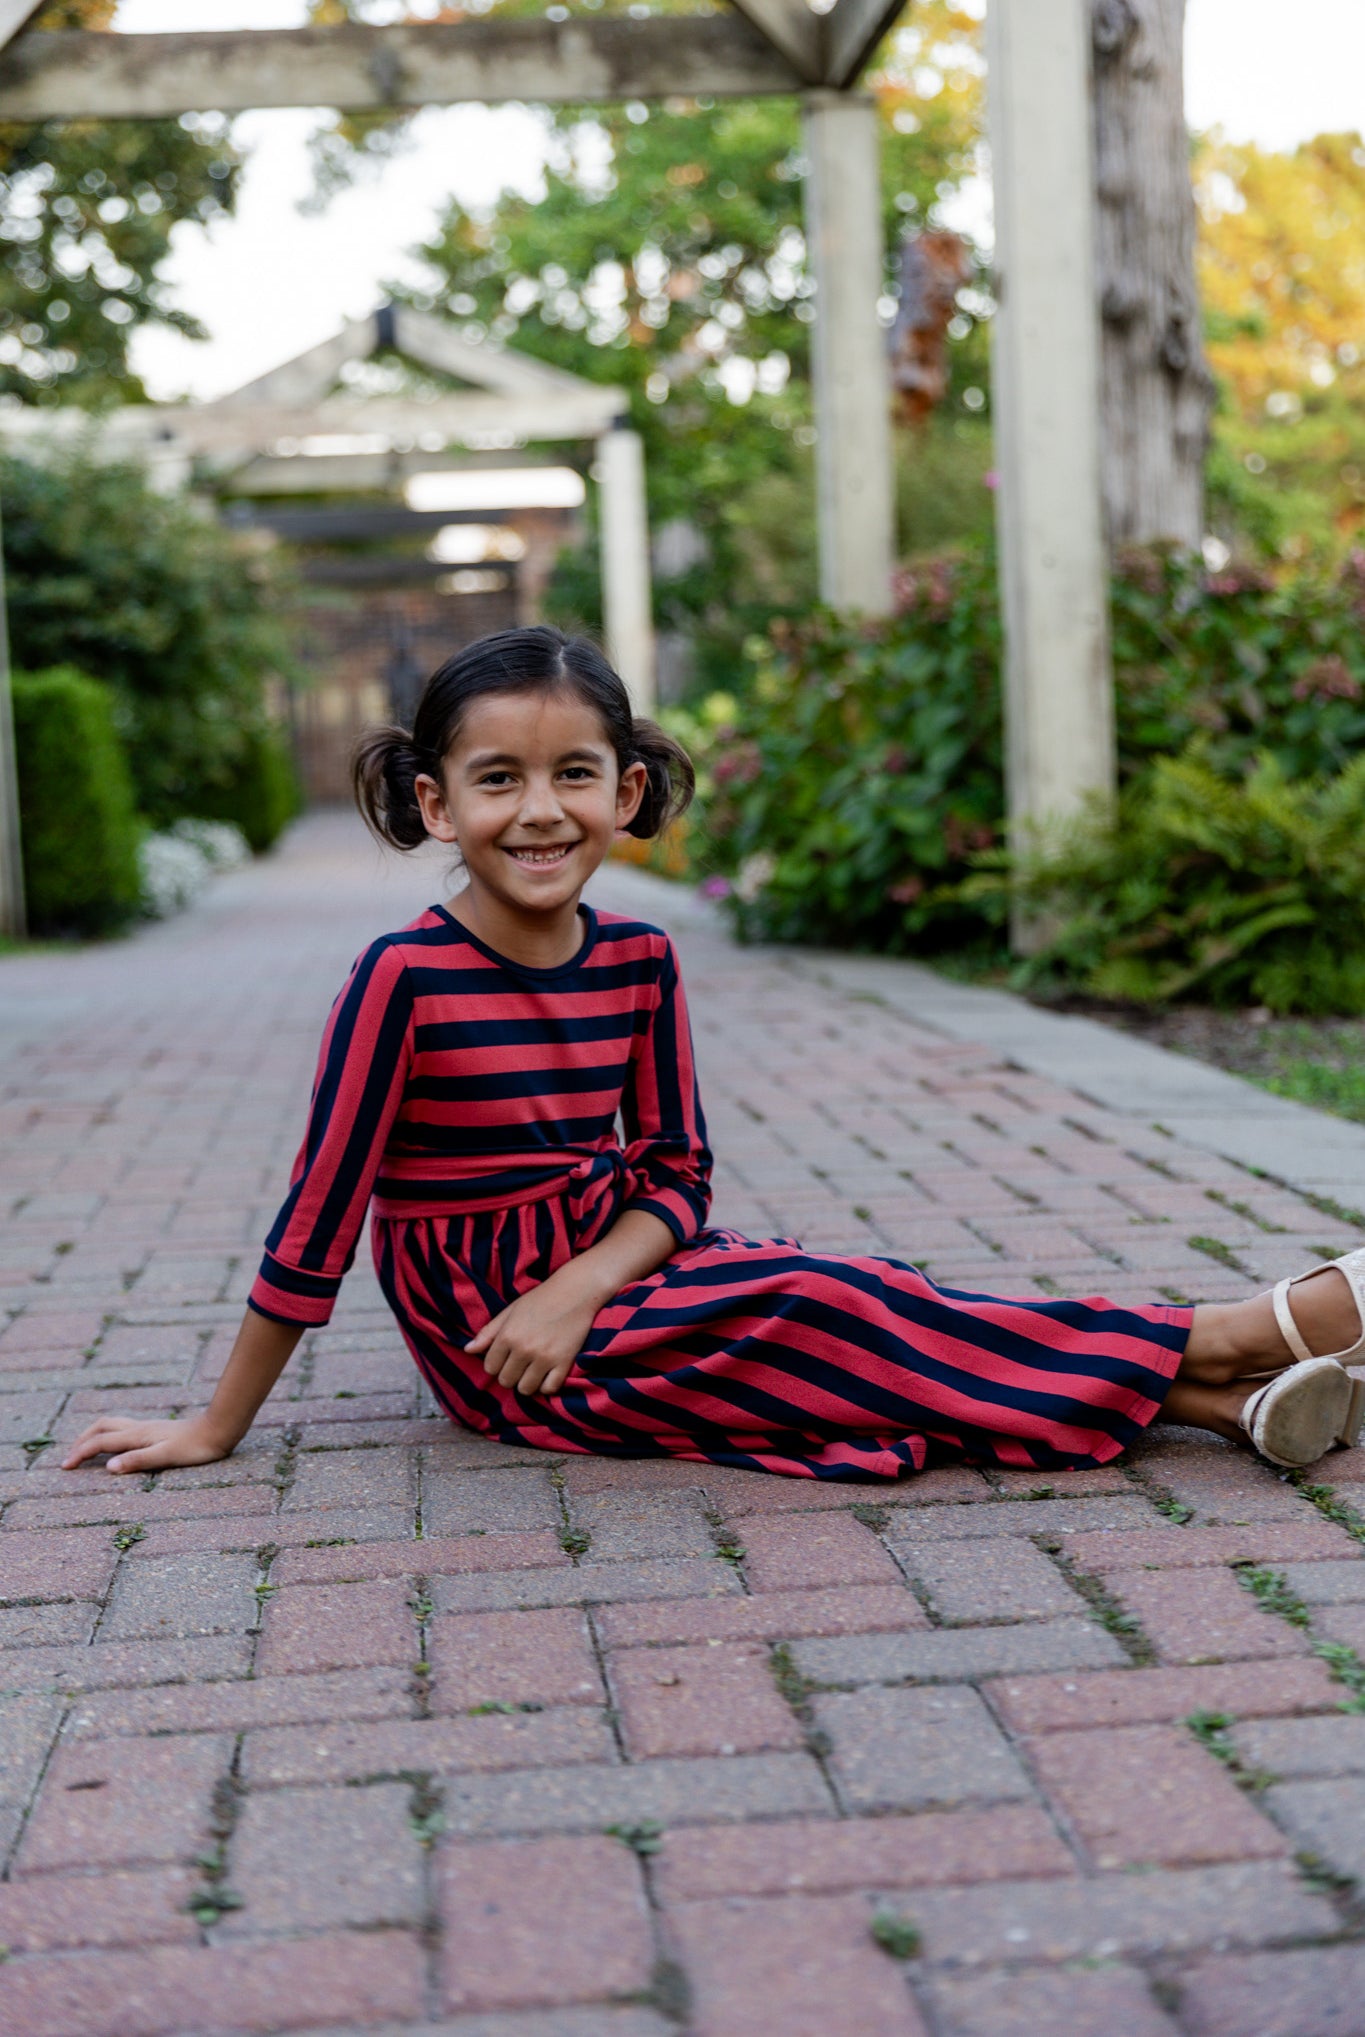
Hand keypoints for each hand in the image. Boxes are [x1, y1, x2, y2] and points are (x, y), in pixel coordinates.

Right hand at [60, 1413, 233, 1476]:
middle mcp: (139, 1428)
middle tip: (70, 1457)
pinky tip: (115, 1443)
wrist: (219, 1429)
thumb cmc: (196, 1447)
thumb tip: (108, 1467)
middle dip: (82, 1440)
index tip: (64, 1467)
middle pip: (101, 1427)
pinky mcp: (155, 1430)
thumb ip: (138, 1461)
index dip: (81, 1454)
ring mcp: (147, 1427)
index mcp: (138, 1435)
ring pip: (112, 1424)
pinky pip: (123, 1428)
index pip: (101, 1443)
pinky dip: (109, 1434)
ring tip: (84, 1448)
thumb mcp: (166, 1457)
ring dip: (94, 1434)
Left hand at [465, 1276, 599, 1398]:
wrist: (575, 1291)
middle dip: (510, 1375)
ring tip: (533, 1371)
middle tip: (520, 1364)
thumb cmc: (540, 1299)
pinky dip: (547, 1386)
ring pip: (525, 1389)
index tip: (506, 1358)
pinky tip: (548, 1374)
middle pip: (506, 1381)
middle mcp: (523, 1349)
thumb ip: (488, 1332)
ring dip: (527, 1383)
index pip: (490, 1367)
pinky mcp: (564, 1362)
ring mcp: (544, 1358)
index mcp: (507, 1335)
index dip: (496, 1364)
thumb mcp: (510, 1311)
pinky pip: (549, 1389)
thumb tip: (467, 1350)